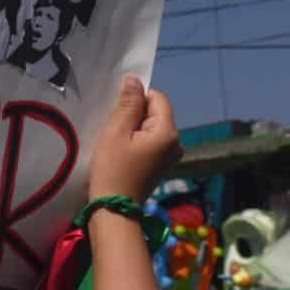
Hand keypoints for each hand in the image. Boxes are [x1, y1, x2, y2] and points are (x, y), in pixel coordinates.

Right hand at [88, 77, 180, 202]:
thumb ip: (128, 103)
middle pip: (156, 112)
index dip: (136, 102)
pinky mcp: (163, 164)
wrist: (114, 210)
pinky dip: (137, 142)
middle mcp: (177, 142)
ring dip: (134, 130)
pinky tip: (125, 155)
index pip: (157, 97)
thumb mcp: (116, 132)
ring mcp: (171, 155)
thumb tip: (134, 80)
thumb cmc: (113, 170)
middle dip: (135, 116)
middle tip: (117, 136)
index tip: (120, 120)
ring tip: (120, 146)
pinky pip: (151, 140)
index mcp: (169, 132)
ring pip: (152, 126)